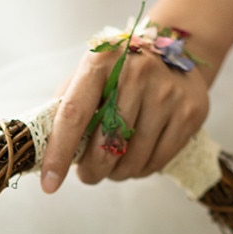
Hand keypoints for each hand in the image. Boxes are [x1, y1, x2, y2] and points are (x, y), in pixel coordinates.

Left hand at [40, 44, 209, 193]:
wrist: (180, 49)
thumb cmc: (123, 69)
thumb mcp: (92, 72)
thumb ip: (68, 106)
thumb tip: (43, 150)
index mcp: (101, 61)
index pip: (74, 115)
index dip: (59, 153)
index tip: (49, 184)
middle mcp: (136, 73)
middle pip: (105, 146)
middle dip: (92, 171)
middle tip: (89, 174)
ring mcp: (166, 93)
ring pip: (132, 160)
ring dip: (117, 174)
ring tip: (115, 165)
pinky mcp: (189, 113)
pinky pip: (156, 162)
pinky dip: (141, 170)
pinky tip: (136, 160)